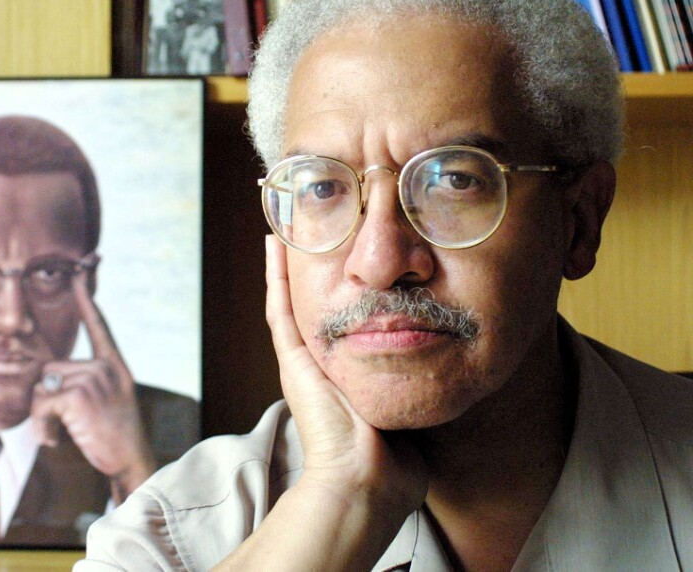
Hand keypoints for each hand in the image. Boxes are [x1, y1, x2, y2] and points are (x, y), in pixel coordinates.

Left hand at [30, 273, 155, 504]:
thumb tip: (48, 380)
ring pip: (43, 387)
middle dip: (46, 399)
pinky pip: (42, 404)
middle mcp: (106, 367)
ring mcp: (94, 379)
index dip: (86, 298)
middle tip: (59, 425)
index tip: (81, 269)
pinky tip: (55, 441)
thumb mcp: (108, 400)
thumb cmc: (115, 436)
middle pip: (51, 368)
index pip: (98, 325)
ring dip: (42, 417)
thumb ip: (87, 382)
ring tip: (59, 434)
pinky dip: (41, 427)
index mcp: (114, 365)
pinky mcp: (79, 395)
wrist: (132, 461)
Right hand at [265, 235, 426, 513]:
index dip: (340, 298)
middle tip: (310, 237)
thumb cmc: (391, 468)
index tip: (347, 270)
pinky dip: (275, 276)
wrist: (365, 487)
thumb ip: (420, 398)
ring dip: (287, 267)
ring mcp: (302, 363)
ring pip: (291, 302)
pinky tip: (275, 245)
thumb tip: (444, 385)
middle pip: (313, 308)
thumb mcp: (409, 417)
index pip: (341, 329)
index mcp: (344, 381)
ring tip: (286, 232)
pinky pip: (281, 309)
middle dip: (312, 274)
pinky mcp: (293, 361)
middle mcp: (319, 368)